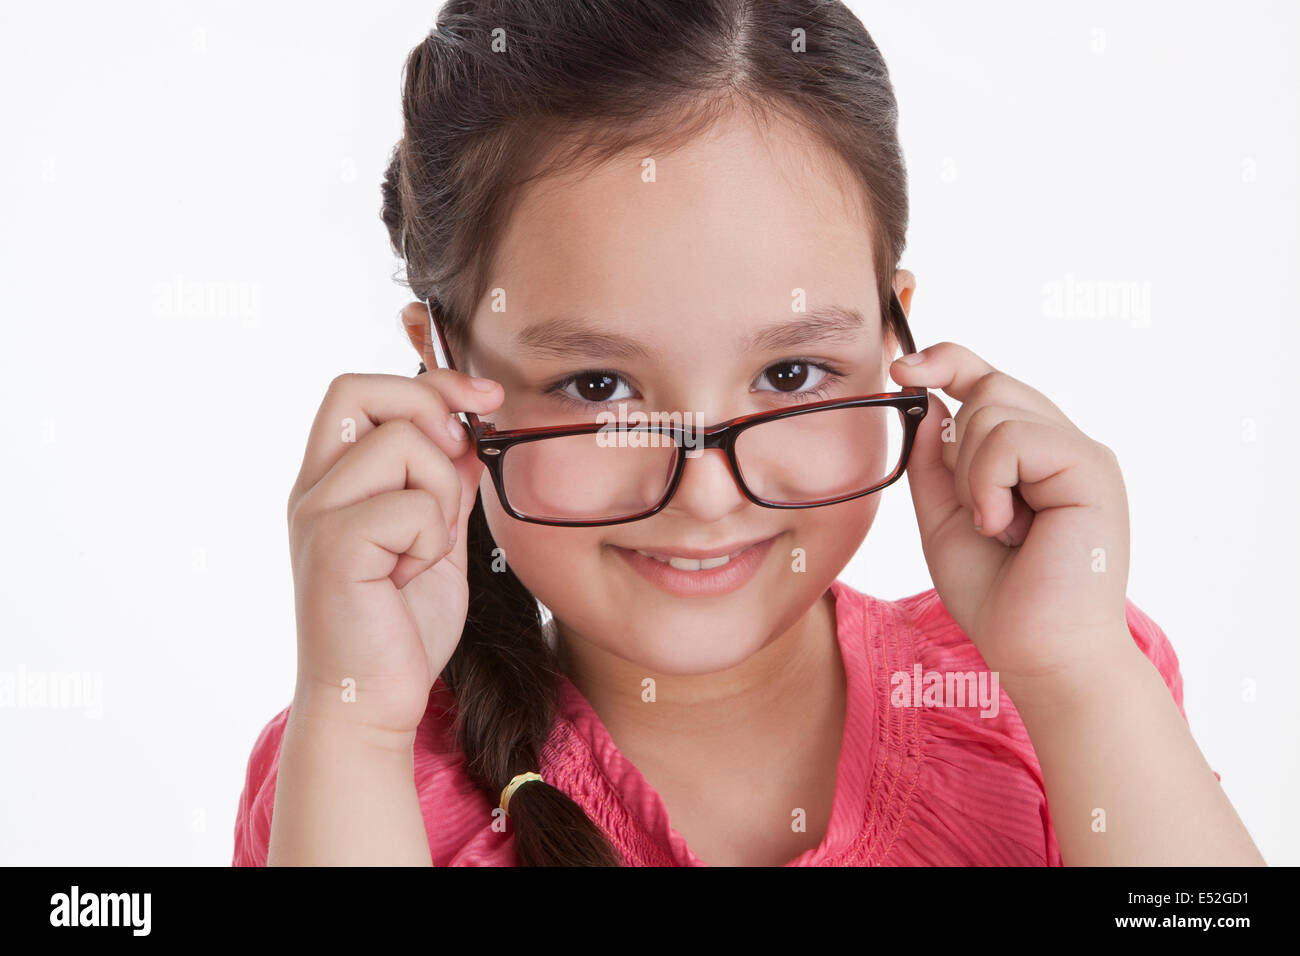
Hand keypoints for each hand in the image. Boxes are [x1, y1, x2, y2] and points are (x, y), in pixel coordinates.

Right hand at [285, 368, 502, 737]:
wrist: (374, 701)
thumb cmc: (402, 628)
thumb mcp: (435, 538)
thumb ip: (445, 483)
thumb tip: (468, 428)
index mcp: (332, 481)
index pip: (360, 390)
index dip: (429, 383)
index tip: (485, 400)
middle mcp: (313, 489)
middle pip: (362, 390)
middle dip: (431, 410)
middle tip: (458, 464)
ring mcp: (317, 515)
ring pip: (404, 444)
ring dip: (443, 494)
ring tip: (428, 548)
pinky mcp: (333, 548)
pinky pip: (411, 505)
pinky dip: (432, 539)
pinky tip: (411, 576)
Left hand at [889, 343, 1133, 700]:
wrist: (1036, 650)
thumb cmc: (996, 594)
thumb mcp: (944, 517)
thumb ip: (935, 462)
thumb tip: (929, 405)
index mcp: (1031, 454)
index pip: (988, 380)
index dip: (946, 361)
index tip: (902, 368)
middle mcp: (1061, 444)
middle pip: (989, 384)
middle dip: (957, 446)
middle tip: (977, 514)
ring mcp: (1081, 452)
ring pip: (995, 407)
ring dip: (972, 475)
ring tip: (997, 528)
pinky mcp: (1091, 466)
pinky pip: (1012, 438)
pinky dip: (989, 484)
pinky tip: (1007, 528)